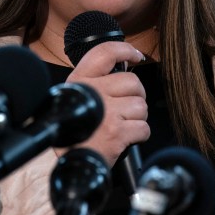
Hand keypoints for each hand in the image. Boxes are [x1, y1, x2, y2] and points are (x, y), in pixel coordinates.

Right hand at [66, 41, 148, 166]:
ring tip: (122, 125)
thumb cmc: (72, 132)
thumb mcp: (74, 98)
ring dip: (137, 117)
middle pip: (133, 82)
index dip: (126, 50)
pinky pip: (143, 127)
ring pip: (140, 105)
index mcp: (80, 80)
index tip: (136, 56)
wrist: (71, 164)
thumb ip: (94, 82)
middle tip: (126, 107)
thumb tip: (123, 66)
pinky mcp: (117, 132)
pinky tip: (126, 138)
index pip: (106, 52)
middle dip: (136, 95)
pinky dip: (140, 135)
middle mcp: (93, 92)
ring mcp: (106, 112)